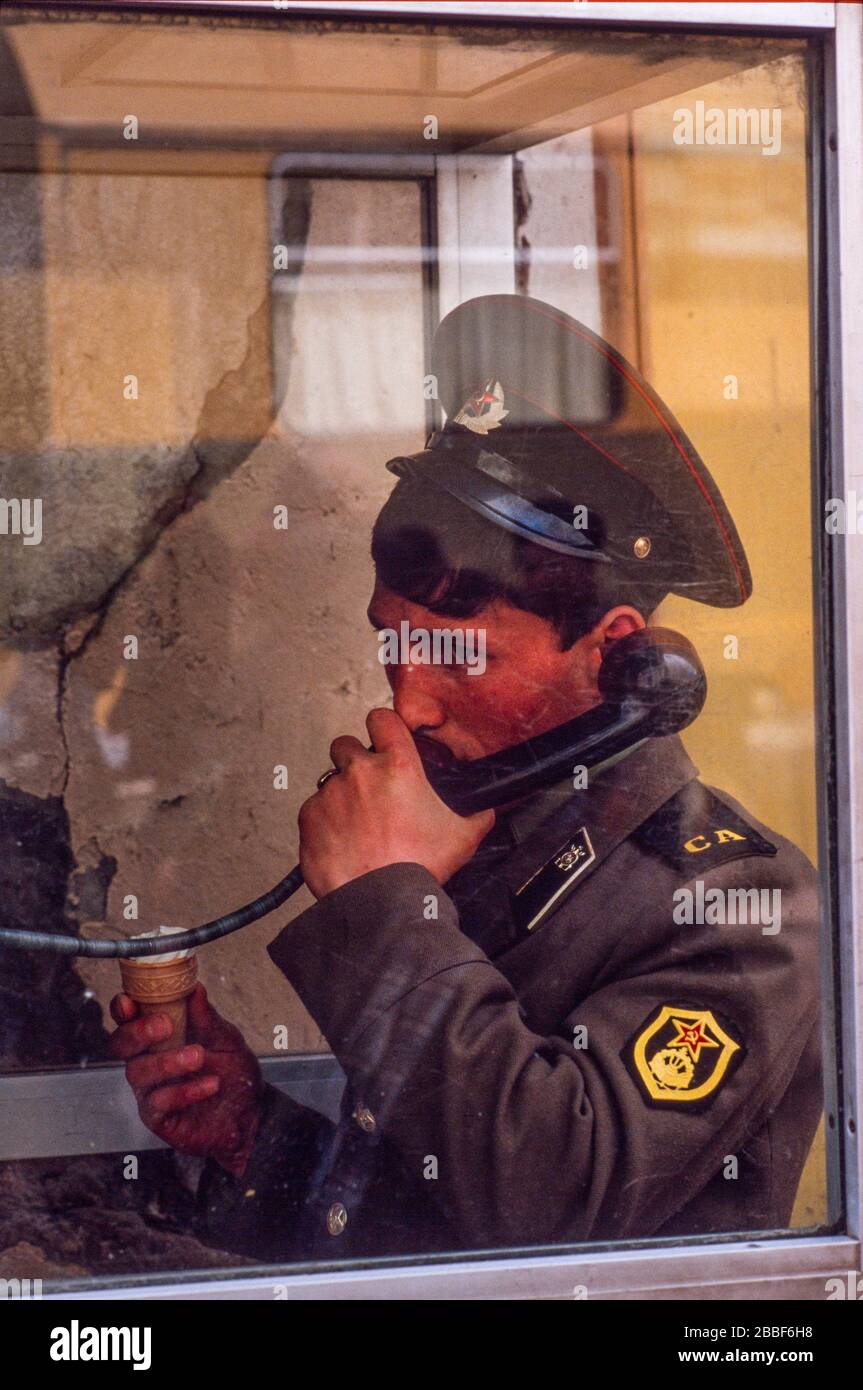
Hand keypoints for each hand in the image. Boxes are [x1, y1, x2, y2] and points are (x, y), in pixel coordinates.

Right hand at [108, 983, 263, 1176]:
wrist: (250, 1112)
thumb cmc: (232, 1070)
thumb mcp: (225, 1039)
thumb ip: (207, 1017)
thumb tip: (195, 988)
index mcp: (158, 1035)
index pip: (128, 1018)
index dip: (122, 1009)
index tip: (129, 1001)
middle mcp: (146, 1060)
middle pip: (119, 1044)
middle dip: (137, 1032)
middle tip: (165, 1025)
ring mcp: (148, 1089)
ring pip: (137, 1072)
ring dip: (166, 1062)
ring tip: (198, 1056)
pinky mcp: (157, 1117)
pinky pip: (158, 1102)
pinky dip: (184, 1091)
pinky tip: (209, 1085)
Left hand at [298, 707, 494, 898]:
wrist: (381, 902)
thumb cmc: (419, 867)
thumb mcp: (464, 836)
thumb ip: (476, 813)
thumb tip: (484, 808)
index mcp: (398, 766)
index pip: (382, 718)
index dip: (383, 727)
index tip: (385, 738)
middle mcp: (360, 772)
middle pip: (346, 744)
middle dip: (354, 760)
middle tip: (369, 787)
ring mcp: (331, 794)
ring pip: (329, 781)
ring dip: (341, 796)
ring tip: (357, 824)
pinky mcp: (309, 818)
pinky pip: (313, 811)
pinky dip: (324, 822)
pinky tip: (343, 841)